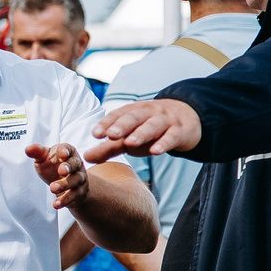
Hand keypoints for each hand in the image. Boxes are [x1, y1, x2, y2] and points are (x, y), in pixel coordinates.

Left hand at [26, 142, 88, 210]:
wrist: (65, 184)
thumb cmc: (53, 166)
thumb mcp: (43, 158)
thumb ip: (37, 152)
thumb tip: (28, 149)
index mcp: (68, 152)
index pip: (68, 149)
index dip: (65, 151)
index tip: (62, 154)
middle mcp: (76, 164)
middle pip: (75, 164)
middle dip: (68, 167)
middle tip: (61, 171)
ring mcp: (79, 178)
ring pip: (75, 180)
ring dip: (64, 185)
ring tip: (53, 188)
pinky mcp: (79, 192)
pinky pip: (74, 195)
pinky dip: (65, 200)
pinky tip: (56, 204)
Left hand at [86, 98, 202, 162]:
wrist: (186, 119)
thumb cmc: (149, 130)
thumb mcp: (129, 137)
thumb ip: (108, 147)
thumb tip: (85, 157)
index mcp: (133, 112)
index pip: (118, 115)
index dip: (106, 123)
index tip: (95, 134)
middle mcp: (148, 113)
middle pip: (134, 117)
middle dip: (122, 125)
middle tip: (110, 135)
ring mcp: (165, 120)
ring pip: (153, 125)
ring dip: (141, 133)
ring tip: (130, 143)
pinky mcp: (180, 131)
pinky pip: (172, 136)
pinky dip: (164, 143)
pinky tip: (156, 151)